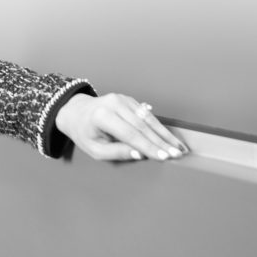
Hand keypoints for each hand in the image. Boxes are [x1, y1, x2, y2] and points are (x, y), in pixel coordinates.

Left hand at [55, 93, 187, 161]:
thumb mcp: (95, 149)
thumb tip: (141, 154)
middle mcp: (113, 104)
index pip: (130, 134)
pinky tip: (170, 138)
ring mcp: (122, 99)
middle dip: (162, 141)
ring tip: (179, 148)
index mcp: (102, 116)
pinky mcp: (129, 100)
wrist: (77, 112)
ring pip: (148, 119)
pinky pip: (147, 115)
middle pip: (143, 125)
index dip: (149, 146)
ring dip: (165, 134)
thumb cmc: (84, 133)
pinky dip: (159, 127)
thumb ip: (118, 152)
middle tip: (177, 154)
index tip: (164, 156)